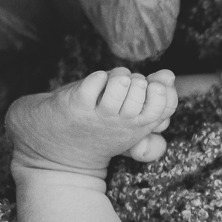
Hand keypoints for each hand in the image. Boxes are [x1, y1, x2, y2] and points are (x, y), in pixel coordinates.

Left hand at [7, 67, 177, 175]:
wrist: (53, 147)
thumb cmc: (95, 126)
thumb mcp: (128, 113)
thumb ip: (151, 95)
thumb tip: (169, 75)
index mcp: (140, 126)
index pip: (167, 103)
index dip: (161, 90)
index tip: (148, 89)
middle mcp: (124, 124)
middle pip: (144, 89)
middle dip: (136, 79)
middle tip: (123, 87)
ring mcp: (100, 116)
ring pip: (121, 82)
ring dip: (116, 77)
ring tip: (108, 85)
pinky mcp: (75, 107)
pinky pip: (94, 82)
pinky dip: (97, 78)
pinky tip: (93, 85)